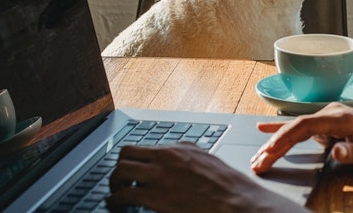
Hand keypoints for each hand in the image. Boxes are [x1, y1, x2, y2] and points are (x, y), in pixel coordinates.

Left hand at [106, 142, 305, 212]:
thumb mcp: (210, 162)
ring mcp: (161, 176)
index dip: (134, 161)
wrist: (239, 204)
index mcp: (181, 149)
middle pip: (127, 154)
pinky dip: (114, 201)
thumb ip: (190, 158)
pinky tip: (115, 206)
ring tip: (115, 195)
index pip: (145, 147)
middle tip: (118, 183)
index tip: (131, 172)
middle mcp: (168, 157)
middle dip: (118, 169)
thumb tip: (178, 159)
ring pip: (120, 171)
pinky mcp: (156, 198)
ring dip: (113, 184)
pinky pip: (123, 195)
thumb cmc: (231, 189)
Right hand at [251, 102, 352, 173]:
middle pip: (296, 127)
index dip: (284, 139)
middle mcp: (333, 112)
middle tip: (258, 163)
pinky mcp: (329, 123)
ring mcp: (330, 116)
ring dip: (276, 143)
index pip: (305, 126)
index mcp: (342, 118)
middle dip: (274, 145)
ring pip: (296, 128)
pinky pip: (302, 127)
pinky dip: (283, 128)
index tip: (270, 153)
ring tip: (258, 157)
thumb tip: (335, 150)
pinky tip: (265, 129)